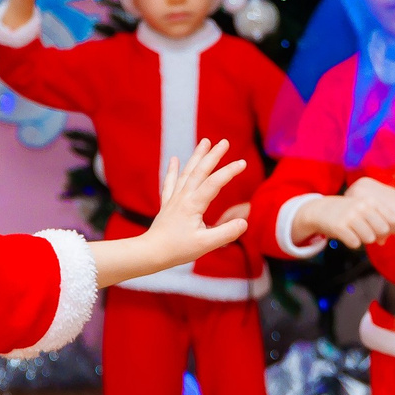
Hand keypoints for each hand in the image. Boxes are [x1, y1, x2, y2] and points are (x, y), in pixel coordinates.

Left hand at [89, 139, 247, 287]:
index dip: (229, 171)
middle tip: (224, 141)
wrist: (150, 253)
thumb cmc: (177, 250)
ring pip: (187, 173)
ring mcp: (174, 199)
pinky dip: (172, 170)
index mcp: (193, 204)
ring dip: (196, 156)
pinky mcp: (168, 205)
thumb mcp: (206, 244)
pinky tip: (174, 159)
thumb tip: (244, 222)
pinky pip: (170, 183)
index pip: (214, 183)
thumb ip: (226, 233)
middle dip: (213, 155)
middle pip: (200, 171)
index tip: (242, 162)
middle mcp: (183, 197)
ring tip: (205, 142)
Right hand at [292, 180, 394, 249]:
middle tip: (368, 232)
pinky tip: (348, 236)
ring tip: (357, 233)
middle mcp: (361, 207)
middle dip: (377, 234)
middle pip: (383, 230)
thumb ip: (378, 222)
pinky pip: (355, 243)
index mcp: (370, 200)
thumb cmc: (348, 212)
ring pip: (370, 238)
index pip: (392, 219)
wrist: (321, 210)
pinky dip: (353, 243)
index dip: (388, 227)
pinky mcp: (340, 226)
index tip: (379, 227)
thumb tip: (383, 242)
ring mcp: (350, 216)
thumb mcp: (363, 210)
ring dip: (364, 239)